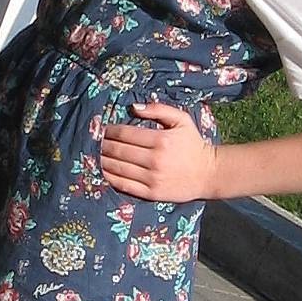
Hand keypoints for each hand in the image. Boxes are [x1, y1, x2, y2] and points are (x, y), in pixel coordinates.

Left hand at [100, 102, 219, 202]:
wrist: (208, 173)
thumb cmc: (192, 144)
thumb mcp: (181, 120)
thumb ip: (158, 109)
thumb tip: (133, 107)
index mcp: (160, 140)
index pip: (125, 134)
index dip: (109, 131)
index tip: (101, 129)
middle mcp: (154, 159)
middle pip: (118, 151)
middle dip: (102, 145)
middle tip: (92, 141)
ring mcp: (152, 178)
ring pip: (117, 168)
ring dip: (102, 160)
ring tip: (92, 155)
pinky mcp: (151, 193)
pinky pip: (124, 185)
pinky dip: (109, 177)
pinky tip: (101, 171)